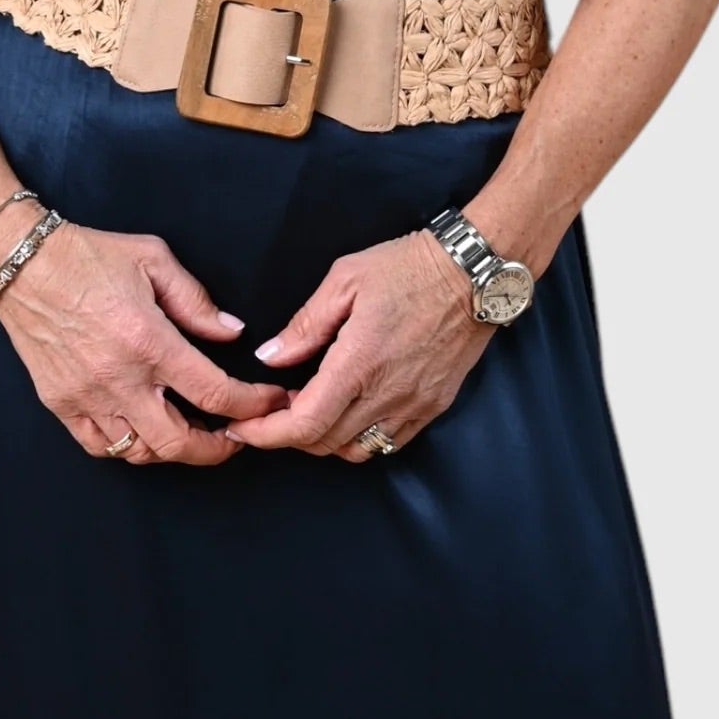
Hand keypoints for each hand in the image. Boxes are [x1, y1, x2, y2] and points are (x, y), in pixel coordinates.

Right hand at [0, 219, 289, 466]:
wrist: (21, 264)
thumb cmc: (89, 256)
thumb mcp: (153, 259)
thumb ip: (196, 301)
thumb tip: (231, 332)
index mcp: (148, 340)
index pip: (214, 393)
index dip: (252, 406)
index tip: (270, 403)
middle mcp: (118, 378)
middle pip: (178, 442)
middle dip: (218, 449)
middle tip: (236, 436)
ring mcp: (86, 397)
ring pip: (140, 451)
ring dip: (173, 448)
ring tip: (192, 431)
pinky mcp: (60, 404)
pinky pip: (101, 446)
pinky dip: (129, 447)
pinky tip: (144, 428)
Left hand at [218, 228, 492, 460]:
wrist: (475, 273)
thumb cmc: (409, 267)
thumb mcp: (345, 279)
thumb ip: (305, 324)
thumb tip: (271, 357)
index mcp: (359, 363)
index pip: (303, 424)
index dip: (266, 434)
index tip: (243, 427)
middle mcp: (387, 394)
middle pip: (324, 443)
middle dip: (288, 434)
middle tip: (273, 407)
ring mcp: (414, 405)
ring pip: (356, 451)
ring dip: (324, 438)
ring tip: (311, 406)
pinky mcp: (434, 406)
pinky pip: (389, 443)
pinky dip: (359, 438)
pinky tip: (349, 409)